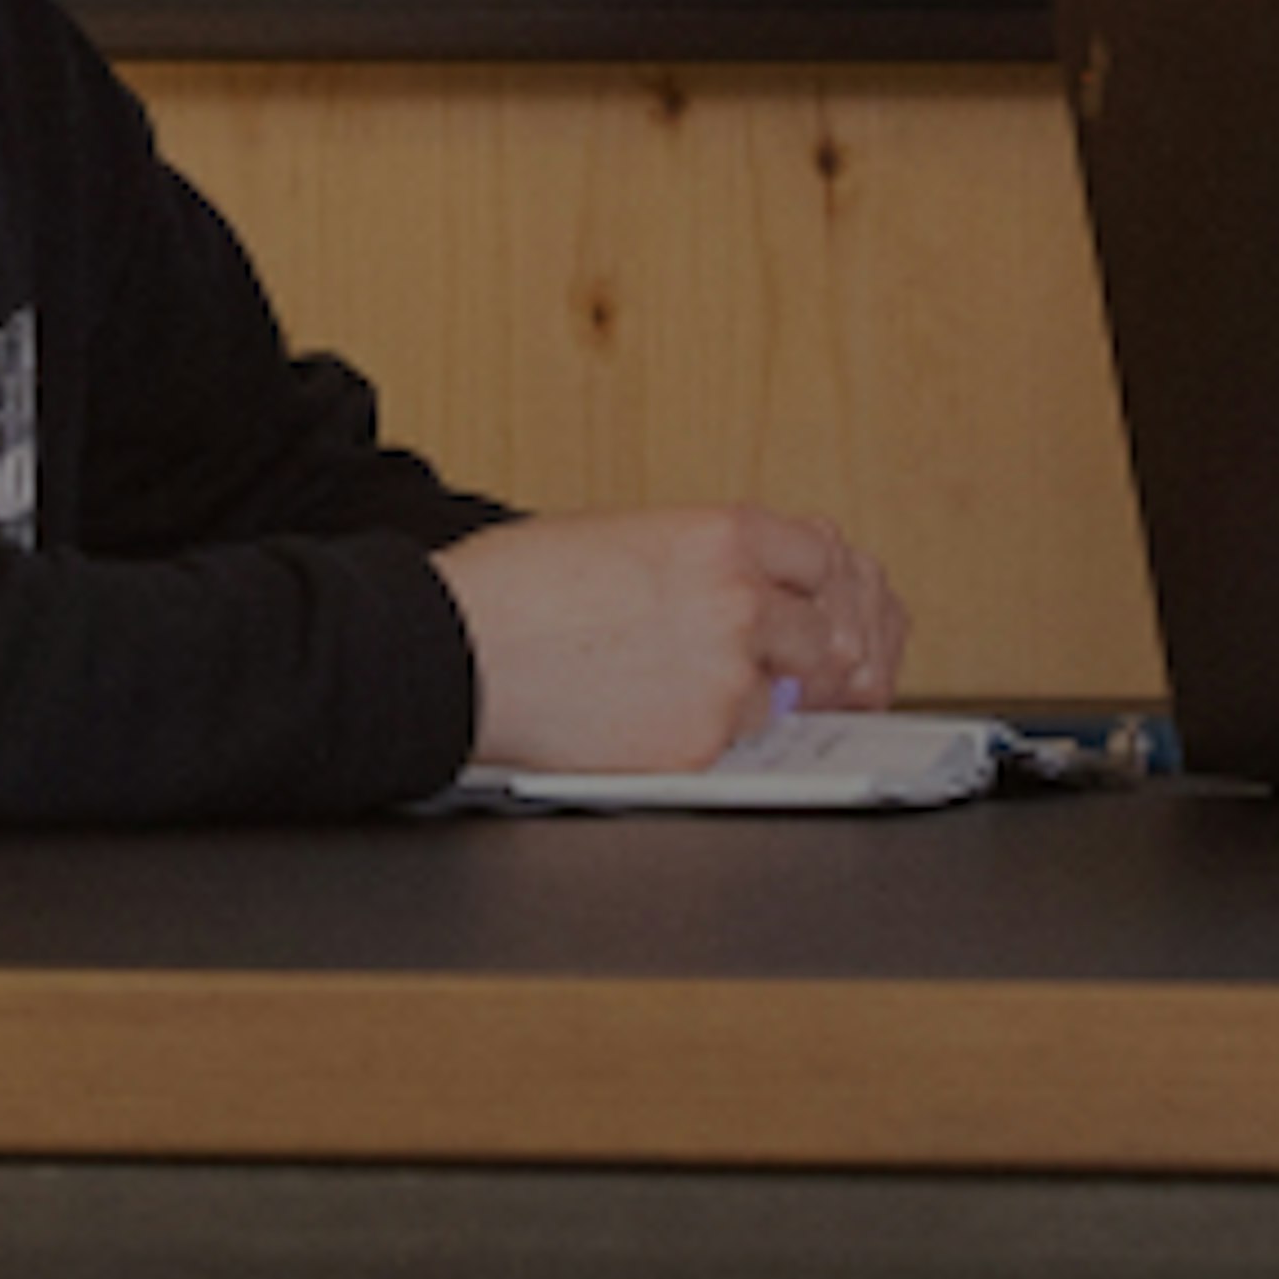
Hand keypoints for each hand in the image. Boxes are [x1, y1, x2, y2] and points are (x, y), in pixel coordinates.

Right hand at [432, 505, 910, 773]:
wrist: (451, 652)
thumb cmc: (515, 588)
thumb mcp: (627, 534)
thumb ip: (707, 557)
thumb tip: (757, 584)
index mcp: (724, 534)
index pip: (826, 556)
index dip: (816, 586)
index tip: (812, 605)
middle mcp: (741, 600)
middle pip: (827, 631)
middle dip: (802, 650)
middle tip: (772, 662)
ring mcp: (727, 675)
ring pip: (787, 694)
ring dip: (752, 696)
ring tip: (680, 685)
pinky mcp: (701, 742)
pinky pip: (738, 744)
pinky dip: (708, 737)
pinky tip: (650, 716)